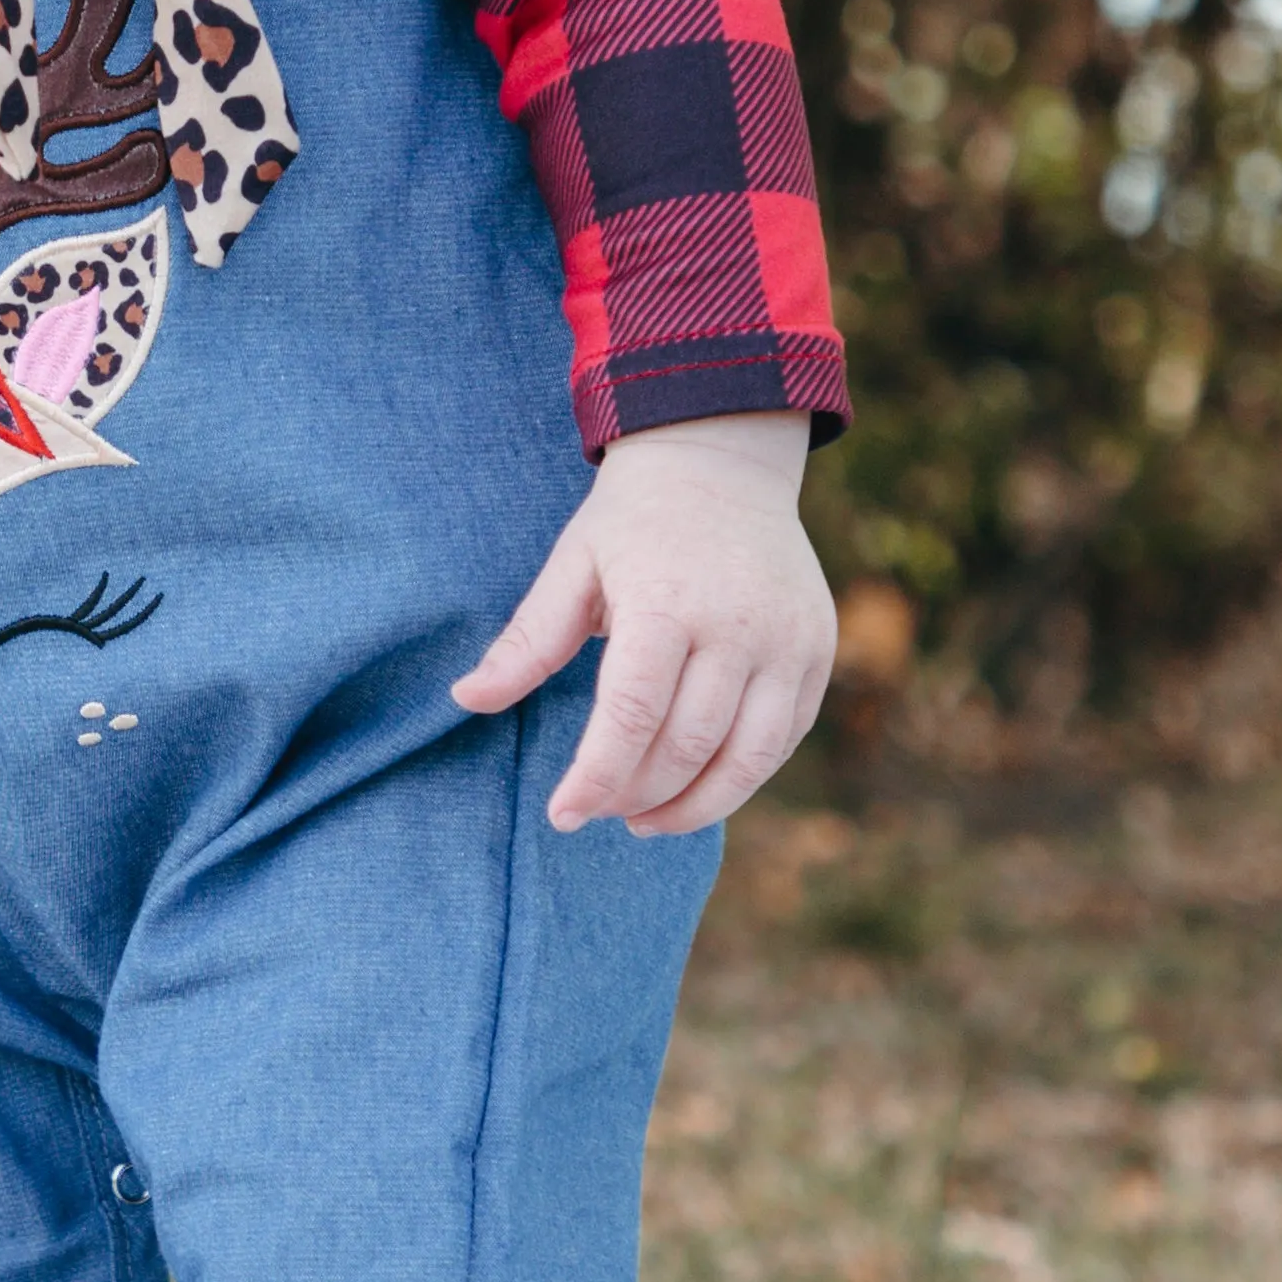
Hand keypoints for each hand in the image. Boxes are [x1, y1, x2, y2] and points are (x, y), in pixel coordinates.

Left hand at [452, 412, 834, 835]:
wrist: (723, 461)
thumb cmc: (633, 520)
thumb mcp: (572, 566)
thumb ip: (527, 641)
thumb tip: (464, 699)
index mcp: (665, 601)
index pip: (630, 716)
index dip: (596, 778)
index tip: (563, 815)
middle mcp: (738, 626)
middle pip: (687, 746)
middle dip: (636, 795)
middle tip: (600, 809)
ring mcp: (789, 641)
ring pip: (747, 759)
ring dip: (693, 807)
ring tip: (645, 820)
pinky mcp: (817, 650)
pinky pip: (784, 739)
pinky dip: (742, 777)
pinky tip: (698, 786)